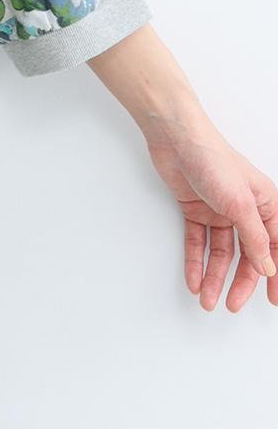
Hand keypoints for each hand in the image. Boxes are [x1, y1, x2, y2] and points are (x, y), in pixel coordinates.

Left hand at [145, 120, 277, 312]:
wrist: (174, 138)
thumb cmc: (212, 158)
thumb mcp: (240, 203)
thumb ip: (254, 238)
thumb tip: (267, 268)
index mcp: (265, 205)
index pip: (275, 248)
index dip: (274, 275)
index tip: (273, 300)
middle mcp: (244, 209)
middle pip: (246, 255)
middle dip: (239, 282)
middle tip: (230, 304)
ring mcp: (218, 210)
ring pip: (221, 252)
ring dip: (214, 276)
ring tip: (206, 299)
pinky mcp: (195, 209)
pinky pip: (197, 242)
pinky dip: (195, 261)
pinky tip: (193, 279)